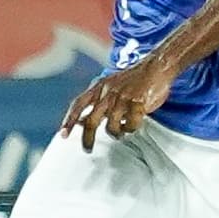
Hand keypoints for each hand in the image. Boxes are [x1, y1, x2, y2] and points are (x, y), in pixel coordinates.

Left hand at [58, 50, 176, 151]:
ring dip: (115, 134)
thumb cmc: (130, 80)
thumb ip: (94, 102)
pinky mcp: (138, 103)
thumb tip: (78, 122)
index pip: (78, 104)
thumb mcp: (108, 86)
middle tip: (87, 150)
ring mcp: (123, 98)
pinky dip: (130, 129)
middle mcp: (108, 92)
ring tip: (120, 133)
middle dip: (87, 139)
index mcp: (98, 87)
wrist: (155, 67)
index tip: (63, 135)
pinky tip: (132, 126)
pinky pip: (131, 125)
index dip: (69, 120)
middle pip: (91, 121)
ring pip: (112, 127)